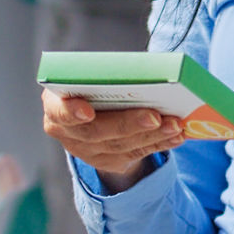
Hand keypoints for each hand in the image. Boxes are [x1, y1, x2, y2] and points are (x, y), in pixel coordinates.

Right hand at [41, 89, 182, 192]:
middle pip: (96, 132)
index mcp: (56, 106)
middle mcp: (68, 133)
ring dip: (151, 135)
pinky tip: (177, 136)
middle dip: (127, 124)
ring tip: (175, 124)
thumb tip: (144, 71)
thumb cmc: (93, 86)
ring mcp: (87, 152)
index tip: (87, 111)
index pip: (58, 111)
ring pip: (120, 146)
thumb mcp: (90, 78)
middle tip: (155, 116)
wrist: (91, 114)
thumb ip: (105, 76)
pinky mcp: (109, 162)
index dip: (70, 112)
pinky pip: (136, 154)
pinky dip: (159, 144)